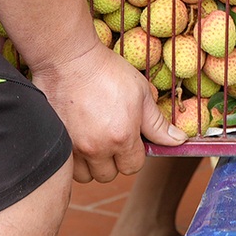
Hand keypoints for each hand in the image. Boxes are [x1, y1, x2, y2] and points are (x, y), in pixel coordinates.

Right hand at [30, 45, 185, 182]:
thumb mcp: (141, 94)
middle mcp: (96, 148)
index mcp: (121, 137)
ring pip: (86, 175)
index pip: (133, 167)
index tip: (131, 139)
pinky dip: (74, 160)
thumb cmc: (107, 72)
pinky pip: (67, 167)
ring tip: (94, 140)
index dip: (135, 154)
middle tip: (112, 137)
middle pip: (109, 174)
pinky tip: (78, 140)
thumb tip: (179, 141)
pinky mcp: (56, 141)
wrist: (69, 60)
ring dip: (92, 164)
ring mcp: (73, 147)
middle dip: (114, 161)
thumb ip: (158, 124)